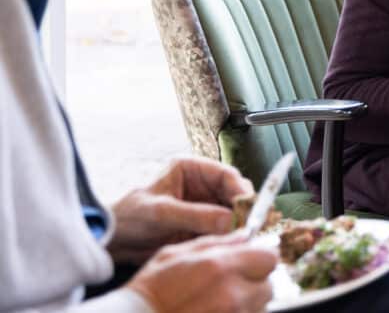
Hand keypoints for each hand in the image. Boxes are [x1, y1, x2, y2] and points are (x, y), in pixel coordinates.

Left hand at [109, 156, 253, 263]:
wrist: (113, 241)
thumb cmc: (129, 217)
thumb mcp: (161, 213)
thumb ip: (195, 215)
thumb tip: (230, 220)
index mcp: (191, 169)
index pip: (226, 175)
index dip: (241, 190)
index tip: (249, 206)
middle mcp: (202, 186)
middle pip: (234, 194)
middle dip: (243, 209)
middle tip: (249, 225)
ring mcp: (204, 207)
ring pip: (233, 213)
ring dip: (239, 224)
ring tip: (242, 236)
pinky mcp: (203, 227)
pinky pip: (224, 230)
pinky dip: (229, 237)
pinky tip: (231, 243)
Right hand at [126, 231, 276, 312]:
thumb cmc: (150, 290)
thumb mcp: (175, 254)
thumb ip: (215, 243)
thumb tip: (244, 236)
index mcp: (221, 267)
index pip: (269, 258)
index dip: (261, 257)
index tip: (250, 259)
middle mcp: (233, 294)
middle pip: (268, 285)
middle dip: (255, 282)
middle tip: (233, 282)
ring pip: (259, 306)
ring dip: (247, 301)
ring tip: (219, 300)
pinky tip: (214, 310)